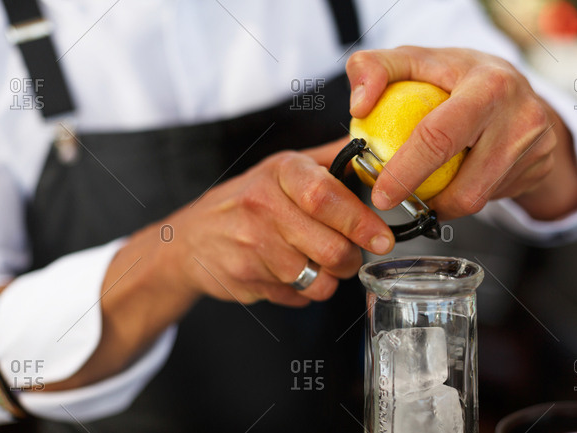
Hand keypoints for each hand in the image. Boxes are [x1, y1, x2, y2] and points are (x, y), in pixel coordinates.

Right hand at [169, 138, 393, 306]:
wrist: (193, 238)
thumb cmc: (250, 200)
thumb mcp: (285, 168)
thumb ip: (331, 161)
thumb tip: (379, 150)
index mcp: (281, 171)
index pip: (326, 196)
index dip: (360, 221)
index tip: (383, 238)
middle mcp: (262, 205)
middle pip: (330, 248)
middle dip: (351, 259)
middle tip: (351, 255)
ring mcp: (251, 244)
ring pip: (318, 280)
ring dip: (329, 278)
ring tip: (317, 263)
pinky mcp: (245, 277)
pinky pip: (298, 297)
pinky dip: (304, 292)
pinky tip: (290, 273)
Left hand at [346, 46, 576, 220]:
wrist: (514, 86)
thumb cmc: (455, 75)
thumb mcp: (413, 60)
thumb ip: (373, 69)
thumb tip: (359, 106)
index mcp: (489, 86)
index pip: (440, 138)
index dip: (405, 172)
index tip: (380, 194)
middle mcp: (522, 118)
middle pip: (467, 188)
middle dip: (426, 203)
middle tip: (395, 201)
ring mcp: (538, 148)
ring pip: (478, 201)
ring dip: (443, 203)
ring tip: (424, 186)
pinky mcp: (541, 168)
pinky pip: (492, 199)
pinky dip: (465, 196)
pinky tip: (455, 178)